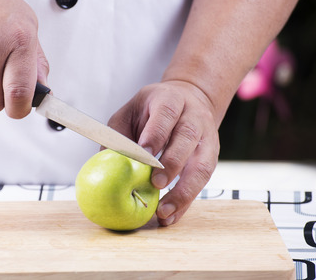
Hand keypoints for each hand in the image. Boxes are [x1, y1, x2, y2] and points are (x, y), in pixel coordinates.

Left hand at [107, 80, 219, 225]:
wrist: (189, 100)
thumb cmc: (152, 110)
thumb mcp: (130, 112)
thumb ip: (118, 135)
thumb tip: (104, 165)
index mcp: (170, 100)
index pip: (166, 113)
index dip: (156, 133)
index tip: (144, 153)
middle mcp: (192, 117)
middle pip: (186, 138)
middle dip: (171, 163)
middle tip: (155, 183)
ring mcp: (206, 137)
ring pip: (201, 164)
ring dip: (184, 190)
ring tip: (164, 210)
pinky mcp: (212, 156)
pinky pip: (202, 181)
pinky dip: (187, 200)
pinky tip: (172, 215)